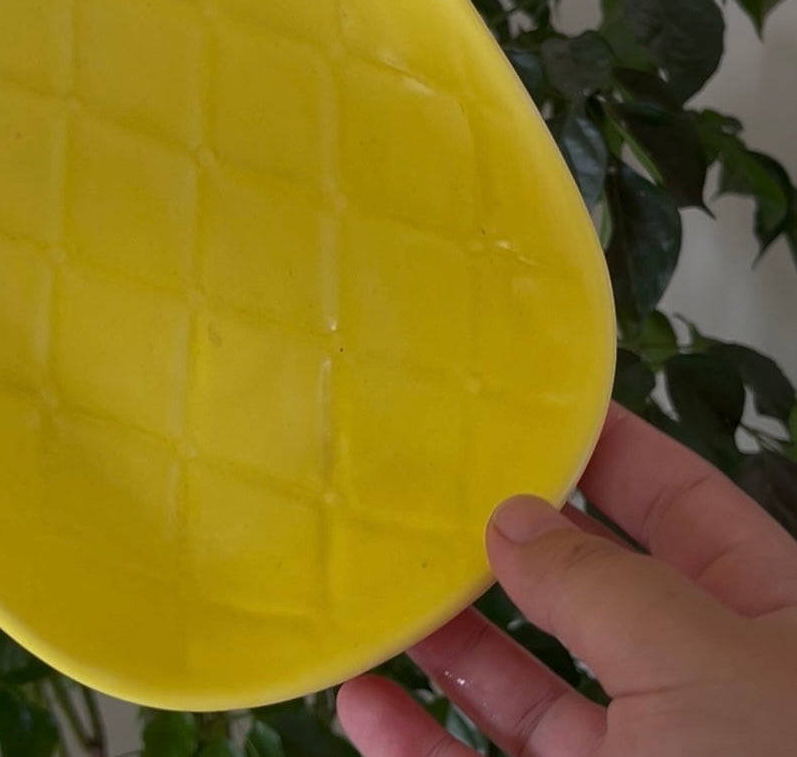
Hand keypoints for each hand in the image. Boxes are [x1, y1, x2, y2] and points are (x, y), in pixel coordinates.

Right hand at [338, 403, 796, 754]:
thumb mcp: (706, 663)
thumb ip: (599, 581)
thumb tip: (512, 515)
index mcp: (765, 620)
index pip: (675, 501)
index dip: (602, 445)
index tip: (517, 396)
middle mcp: (697, 688)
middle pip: (581, 587)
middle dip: (500, 538)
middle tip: (414, 483)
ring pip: (522, 683)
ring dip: (442, 636)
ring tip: (371, 582)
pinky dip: (414, 740)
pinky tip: (362, 700)